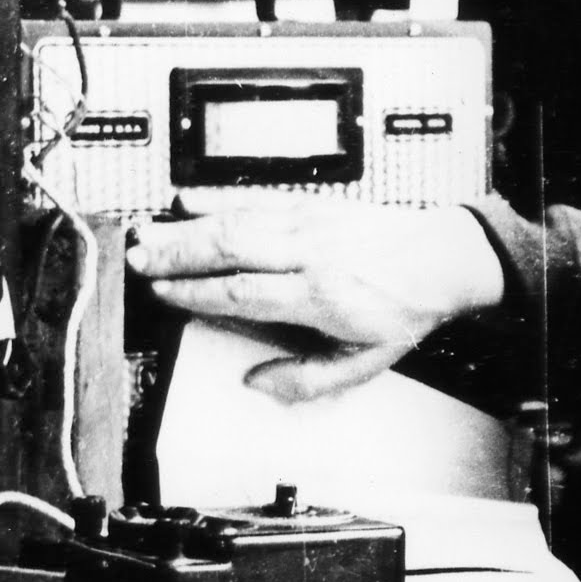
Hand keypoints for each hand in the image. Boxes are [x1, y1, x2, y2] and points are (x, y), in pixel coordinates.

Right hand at [125, 199, 504, 400]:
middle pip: (230, 249)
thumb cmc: (404, 307)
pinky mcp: (312, 205)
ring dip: (187, 227)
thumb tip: (259, 383)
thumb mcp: (365, 362)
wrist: (443, 257)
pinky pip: (257, 198)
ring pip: (237, 221)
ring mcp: (310, 223)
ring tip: (148, 234)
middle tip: (137, 261)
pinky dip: (219, 198)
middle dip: (177, 255)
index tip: (163, 296)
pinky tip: (189, 200)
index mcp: (319, 295)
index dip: (196, 294)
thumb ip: (309, 379)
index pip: (242, 293)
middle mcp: (310, 253)